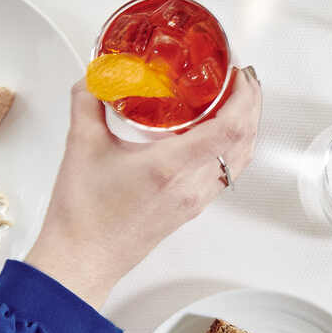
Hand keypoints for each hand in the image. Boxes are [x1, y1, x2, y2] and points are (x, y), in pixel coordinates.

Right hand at [24, 68, 261, 308]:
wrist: (83, 260)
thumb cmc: (83, 215)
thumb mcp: (80, 146)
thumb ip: (88, 102)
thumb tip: (95, 77)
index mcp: (170, 166)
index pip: (228, 128)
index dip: (243, 96)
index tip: (237, 73)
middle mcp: (191, 184)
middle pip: (244, 139)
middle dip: (251, 103)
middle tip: (240, 77)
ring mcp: (196, 198)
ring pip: (240, 158)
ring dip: (246, 126)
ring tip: (237, 99)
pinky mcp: (192, 208)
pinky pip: (227, 173)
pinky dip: (233, 148)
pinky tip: (219, 135)